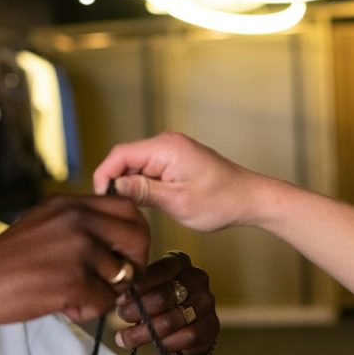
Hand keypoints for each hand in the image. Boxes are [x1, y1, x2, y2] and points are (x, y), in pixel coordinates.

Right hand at [0, 194, 149, 324]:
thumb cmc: (4, 261)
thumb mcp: (43, 224)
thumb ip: (78, 225)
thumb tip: (115, 244)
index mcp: (71, 204)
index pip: (129, 208)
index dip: (135, 235)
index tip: (122, 255)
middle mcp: (78, 220)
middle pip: (139, 238)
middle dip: (133, 266)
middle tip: (114, 282)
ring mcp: (77, 249)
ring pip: (123, 276)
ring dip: (104, 294)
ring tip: (72, 296)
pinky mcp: (74, 281)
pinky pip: (105, 302)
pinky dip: (88, 311)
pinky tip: (64, 306)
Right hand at [92, 131, 275, 231]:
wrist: (250, 199)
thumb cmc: (220, 201)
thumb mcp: (176, 201)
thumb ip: (141, 191)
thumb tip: (112, 187)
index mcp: (165, 148)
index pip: (119, 155)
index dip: (105, 176)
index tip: (103, 201)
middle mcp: (166, 143)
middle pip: (124, 159)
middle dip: (115, 182)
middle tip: (117, 210)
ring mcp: (170, 151)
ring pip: (134, 166)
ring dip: (129, 186)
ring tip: (132, 209)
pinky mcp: (174, 161)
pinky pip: (147, 169)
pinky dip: (141, 185)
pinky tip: (145, 203)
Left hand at [112, 251, 218, 354]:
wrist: (179, 330)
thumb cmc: (157, 304)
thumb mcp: (146, 290)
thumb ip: (137, 289)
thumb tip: (118, 298)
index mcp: (180, 262)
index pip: (160, 269)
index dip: (139, 286)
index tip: (120, 299)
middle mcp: (197, 278)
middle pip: (164, 296)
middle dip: (138, 309)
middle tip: (121, 317)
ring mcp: (207, 302)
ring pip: (171, 319)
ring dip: (144, 332)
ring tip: (124, 338)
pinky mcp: (212, 325)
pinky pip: (187, 336)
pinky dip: (166, 342)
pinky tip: (153, 345)